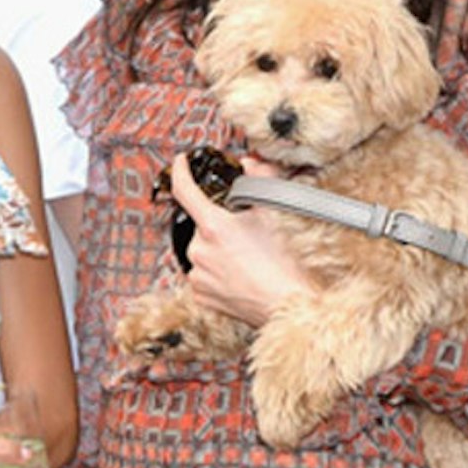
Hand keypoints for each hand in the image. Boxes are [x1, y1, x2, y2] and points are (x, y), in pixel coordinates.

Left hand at [170, 151, 313, 327]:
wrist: (287, 304)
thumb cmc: (284, 263)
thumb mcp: (274, 212)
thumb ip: (260, 178)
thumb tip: (250, 165)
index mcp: (214, 226)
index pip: (184, 190)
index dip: (180, 171)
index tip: (180, 163)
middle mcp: (199, 250)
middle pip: (201, 225)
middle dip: (218, 225)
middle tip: (245, 235)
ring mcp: (198, 275)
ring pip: (202, 251)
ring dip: (217, 249)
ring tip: (246, 259)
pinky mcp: (200, 295)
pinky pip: (203, 275)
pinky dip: (216, 271)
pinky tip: (238, 275)